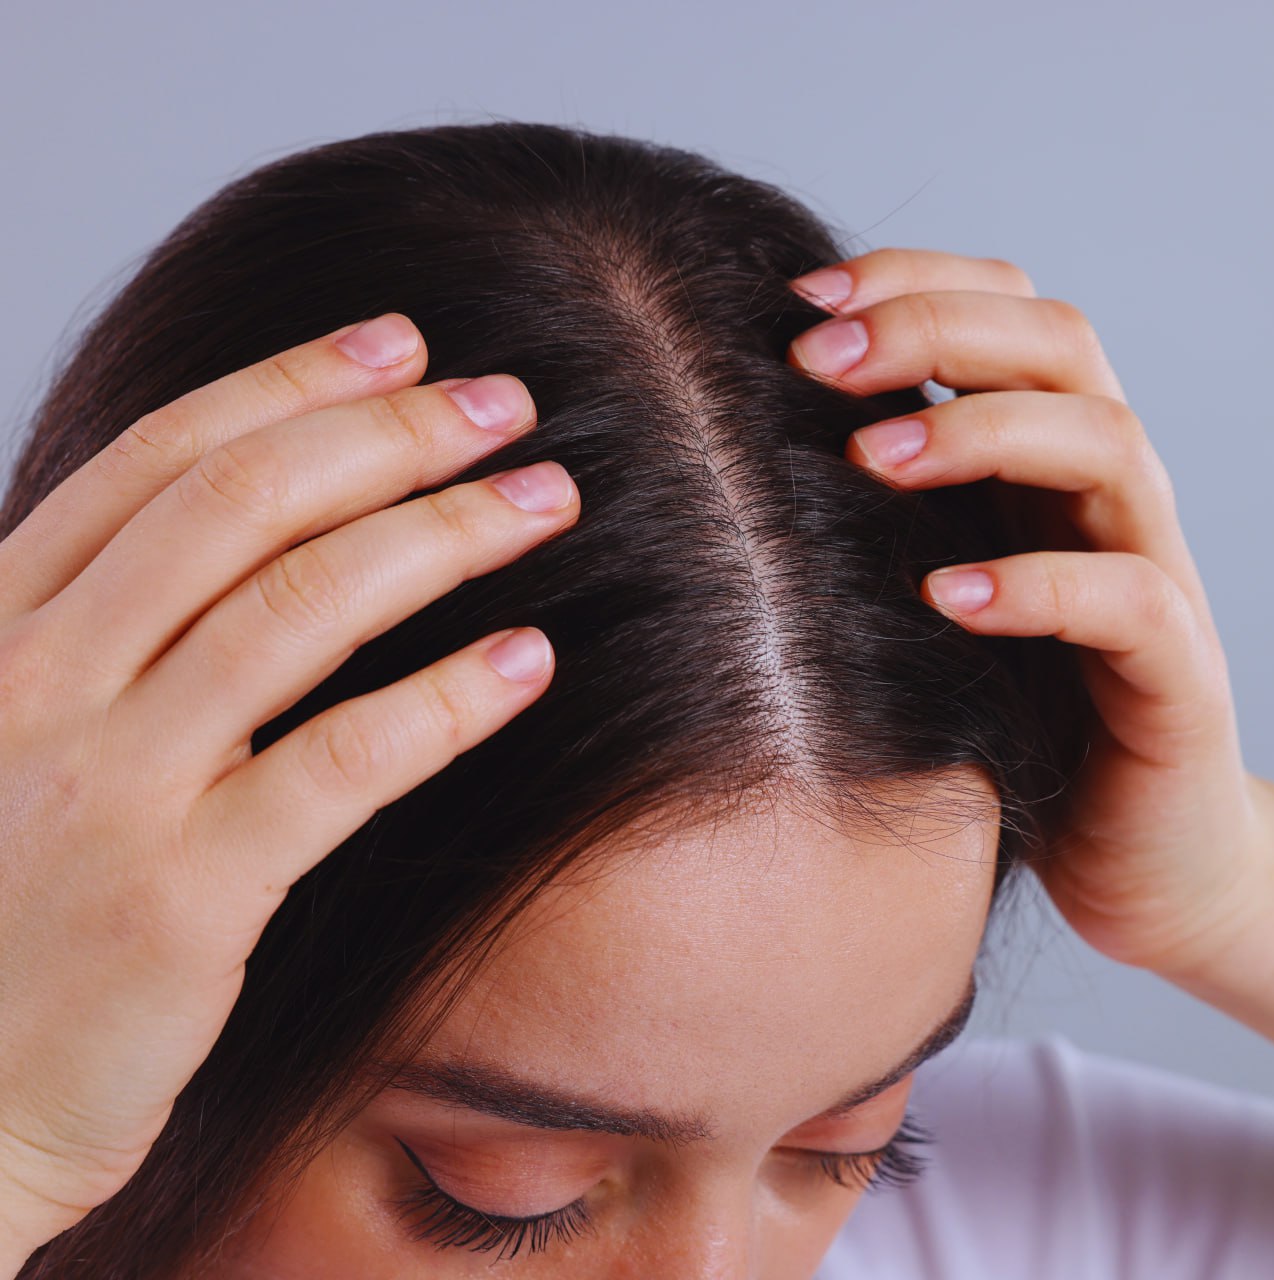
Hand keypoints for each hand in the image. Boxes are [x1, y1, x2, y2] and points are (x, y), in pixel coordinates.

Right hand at [0, 314, 579, 1258]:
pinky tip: (533, 661)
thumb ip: (111, 630)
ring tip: (547, 499)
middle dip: (392, 436)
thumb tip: (268, 531)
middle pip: (245, 503)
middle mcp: (40, 678)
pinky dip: (447, 701)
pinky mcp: (180, 894)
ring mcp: (105, 783)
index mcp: (1, 621)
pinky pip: (341, 761)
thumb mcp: (21, 734)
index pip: (164, 457)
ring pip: (301, 607)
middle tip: (507, 402)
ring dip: (445, 536)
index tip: (404, 344)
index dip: (294, 382)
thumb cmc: (7, 911)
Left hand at [785, 249, 1273, 1025]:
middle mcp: (1103, 499)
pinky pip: (1128, 601)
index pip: (1007, 314)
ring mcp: (1151, 576)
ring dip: (980, 432)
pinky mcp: (1175, 676)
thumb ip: (876, 520)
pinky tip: (944, 596)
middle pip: (1060, 344)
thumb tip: (731, 456)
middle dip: (933, 328)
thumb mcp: (924, 595)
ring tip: (871, 458)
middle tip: (812, 358)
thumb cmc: (1006, 714)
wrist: (1135, 853)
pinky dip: (1036, 585)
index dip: (913, 281)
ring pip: (1106, 445)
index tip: (795, 302)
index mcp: (1043, 464)